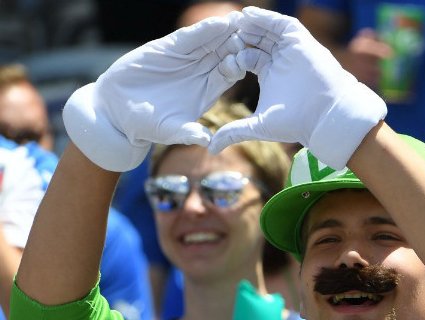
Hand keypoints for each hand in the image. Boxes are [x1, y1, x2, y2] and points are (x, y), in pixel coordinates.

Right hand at [62, 13, 246, 171]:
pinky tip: (216, 23)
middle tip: (255, 31)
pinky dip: (202, 30)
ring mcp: (185, 58)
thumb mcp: (169, 130)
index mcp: (208, 90)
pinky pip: (188, 37)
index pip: (230, 73)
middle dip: (238, 42)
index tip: (256, 57)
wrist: (117, 109)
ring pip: (209, 42)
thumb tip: (207, 142)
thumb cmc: (146, 124)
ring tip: (238, 21)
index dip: (242, 64)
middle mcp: (200, 72)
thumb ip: (188, 133)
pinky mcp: (167, 48)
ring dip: (223, 31)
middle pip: (225, 53)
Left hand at [209, 7, 386, 169]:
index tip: (214, 50)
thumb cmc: (296, 122)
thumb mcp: (258, 125)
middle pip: (255, 40)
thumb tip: (212, 150)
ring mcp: (291, 50)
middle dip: (239, 35)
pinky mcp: (301, 42)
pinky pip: (281, 24)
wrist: (326, 115)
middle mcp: (280, 60)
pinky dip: (265, 17)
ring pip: (267, 30)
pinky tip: (248, 14)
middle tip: (220, 29)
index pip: (246, 57)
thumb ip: (234, 132)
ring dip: (250, 24)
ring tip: (231, 19)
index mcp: (269, 75)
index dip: (231, 53)